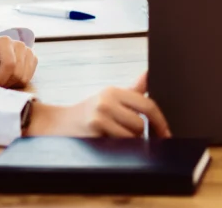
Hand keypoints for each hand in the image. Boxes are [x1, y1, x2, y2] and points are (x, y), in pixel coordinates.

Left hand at [0, 35, 37, 87]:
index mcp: (4, 42)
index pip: (9, 64)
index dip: (0, 79)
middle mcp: (19, 44)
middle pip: (17, 72)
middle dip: (4, 83)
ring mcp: (28, 51)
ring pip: (24, 77)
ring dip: (11, 84)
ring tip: (0, 79)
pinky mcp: (33, 59)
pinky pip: (28, 78)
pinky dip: (17, 82)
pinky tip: (8, 77)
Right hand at [26, 73, 170, 137]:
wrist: (56, 124)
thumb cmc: (88, 112)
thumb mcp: (110, 97)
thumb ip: (133, 90)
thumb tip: (150, 73)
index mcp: (114, 91)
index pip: (147, 104)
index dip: (160, 121)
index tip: (165, 133)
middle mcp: (106, 101)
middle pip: (140, 124)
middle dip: (138, 134)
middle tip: (127, 134)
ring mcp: (98, 117)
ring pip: (130, 136)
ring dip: (128, 142)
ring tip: (114, 137)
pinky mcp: (92, 133)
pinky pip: (117, 146)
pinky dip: (117, 148)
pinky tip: (106, 141)